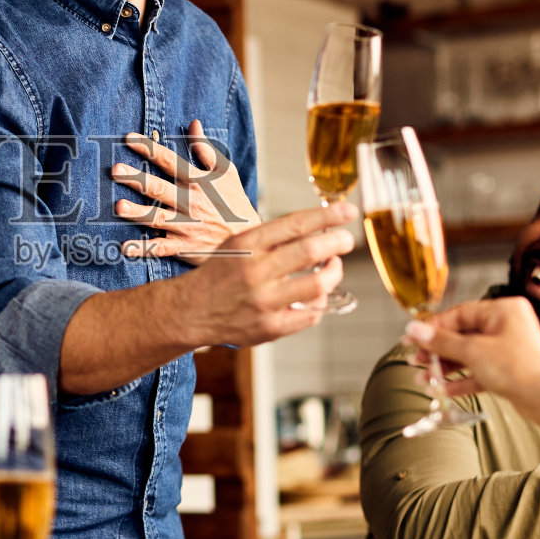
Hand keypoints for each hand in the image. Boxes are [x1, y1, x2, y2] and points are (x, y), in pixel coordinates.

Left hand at [113, 120, 260, 259]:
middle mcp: (190, 202)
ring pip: (158, 218)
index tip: (128, 138)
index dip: (149, 148)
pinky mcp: (185, 247)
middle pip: (159, 188)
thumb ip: (206, 148)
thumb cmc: (234, 201)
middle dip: (137, 179)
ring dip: (138, 213)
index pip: (169, 160)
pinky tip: (125, 248)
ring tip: (119, 207)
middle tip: (116, 170)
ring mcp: (187, 226)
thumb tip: (194, 123)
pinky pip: (161, 248)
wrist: (249, 237)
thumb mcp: (226, 171)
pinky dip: (144, 249)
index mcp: (198, 181)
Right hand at [180, 203, 355, 346]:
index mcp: (248, 245)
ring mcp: (264, 301)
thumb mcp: (238, 244)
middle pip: (311, 250)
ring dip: (334, 273)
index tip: (348, 212)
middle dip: (338, 242)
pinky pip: (311, 314)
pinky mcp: (270, 327)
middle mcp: (256, 271)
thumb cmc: (220, 274)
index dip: (327, 216)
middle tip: (347, 240)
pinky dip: (319, 302)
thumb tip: (318, 227)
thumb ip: (273, 237)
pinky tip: (315, 295)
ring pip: (318, 284)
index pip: (295, 224)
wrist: (191, 311)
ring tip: (333, 267)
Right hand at [405, 297, 539, 430]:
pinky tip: (441, 389)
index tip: (412, 337)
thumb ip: (442, 341)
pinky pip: (478, 371)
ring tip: (423, 378)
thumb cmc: (520, 368)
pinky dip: (460, 380)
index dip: (433, 327)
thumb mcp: (474, 351)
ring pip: (468, 355)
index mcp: (502, 311)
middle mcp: (506, 326)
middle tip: (415, 360)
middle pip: (461, 335)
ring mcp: (507, 349)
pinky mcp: (507, 371)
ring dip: (445, 368)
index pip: (459, 314)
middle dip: (436, 351)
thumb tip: (415, 329)